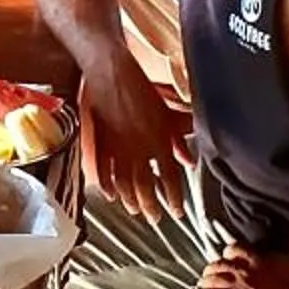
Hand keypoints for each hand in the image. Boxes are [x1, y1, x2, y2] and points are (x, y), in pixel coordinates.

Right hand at [81, 60, 194, 220]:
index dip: (173, 198)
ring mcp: (117, 146)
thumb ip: (177, 137)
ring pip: (124, 182)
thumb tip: (188, 159)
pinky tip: (110, 194)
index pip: (169, 177)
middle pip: (145, 185)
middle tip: (154, 219)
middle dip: (151, 206)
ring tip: (134, 210)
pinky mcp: (100, 141)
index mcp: (158, 139)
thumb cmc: (139, 84)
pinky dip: (106, 184)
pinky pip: (103, 169)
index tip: (177, 211)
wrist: (110, 69)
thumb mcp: (166, 109)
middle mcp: (139, 147)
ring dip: (130, 199)